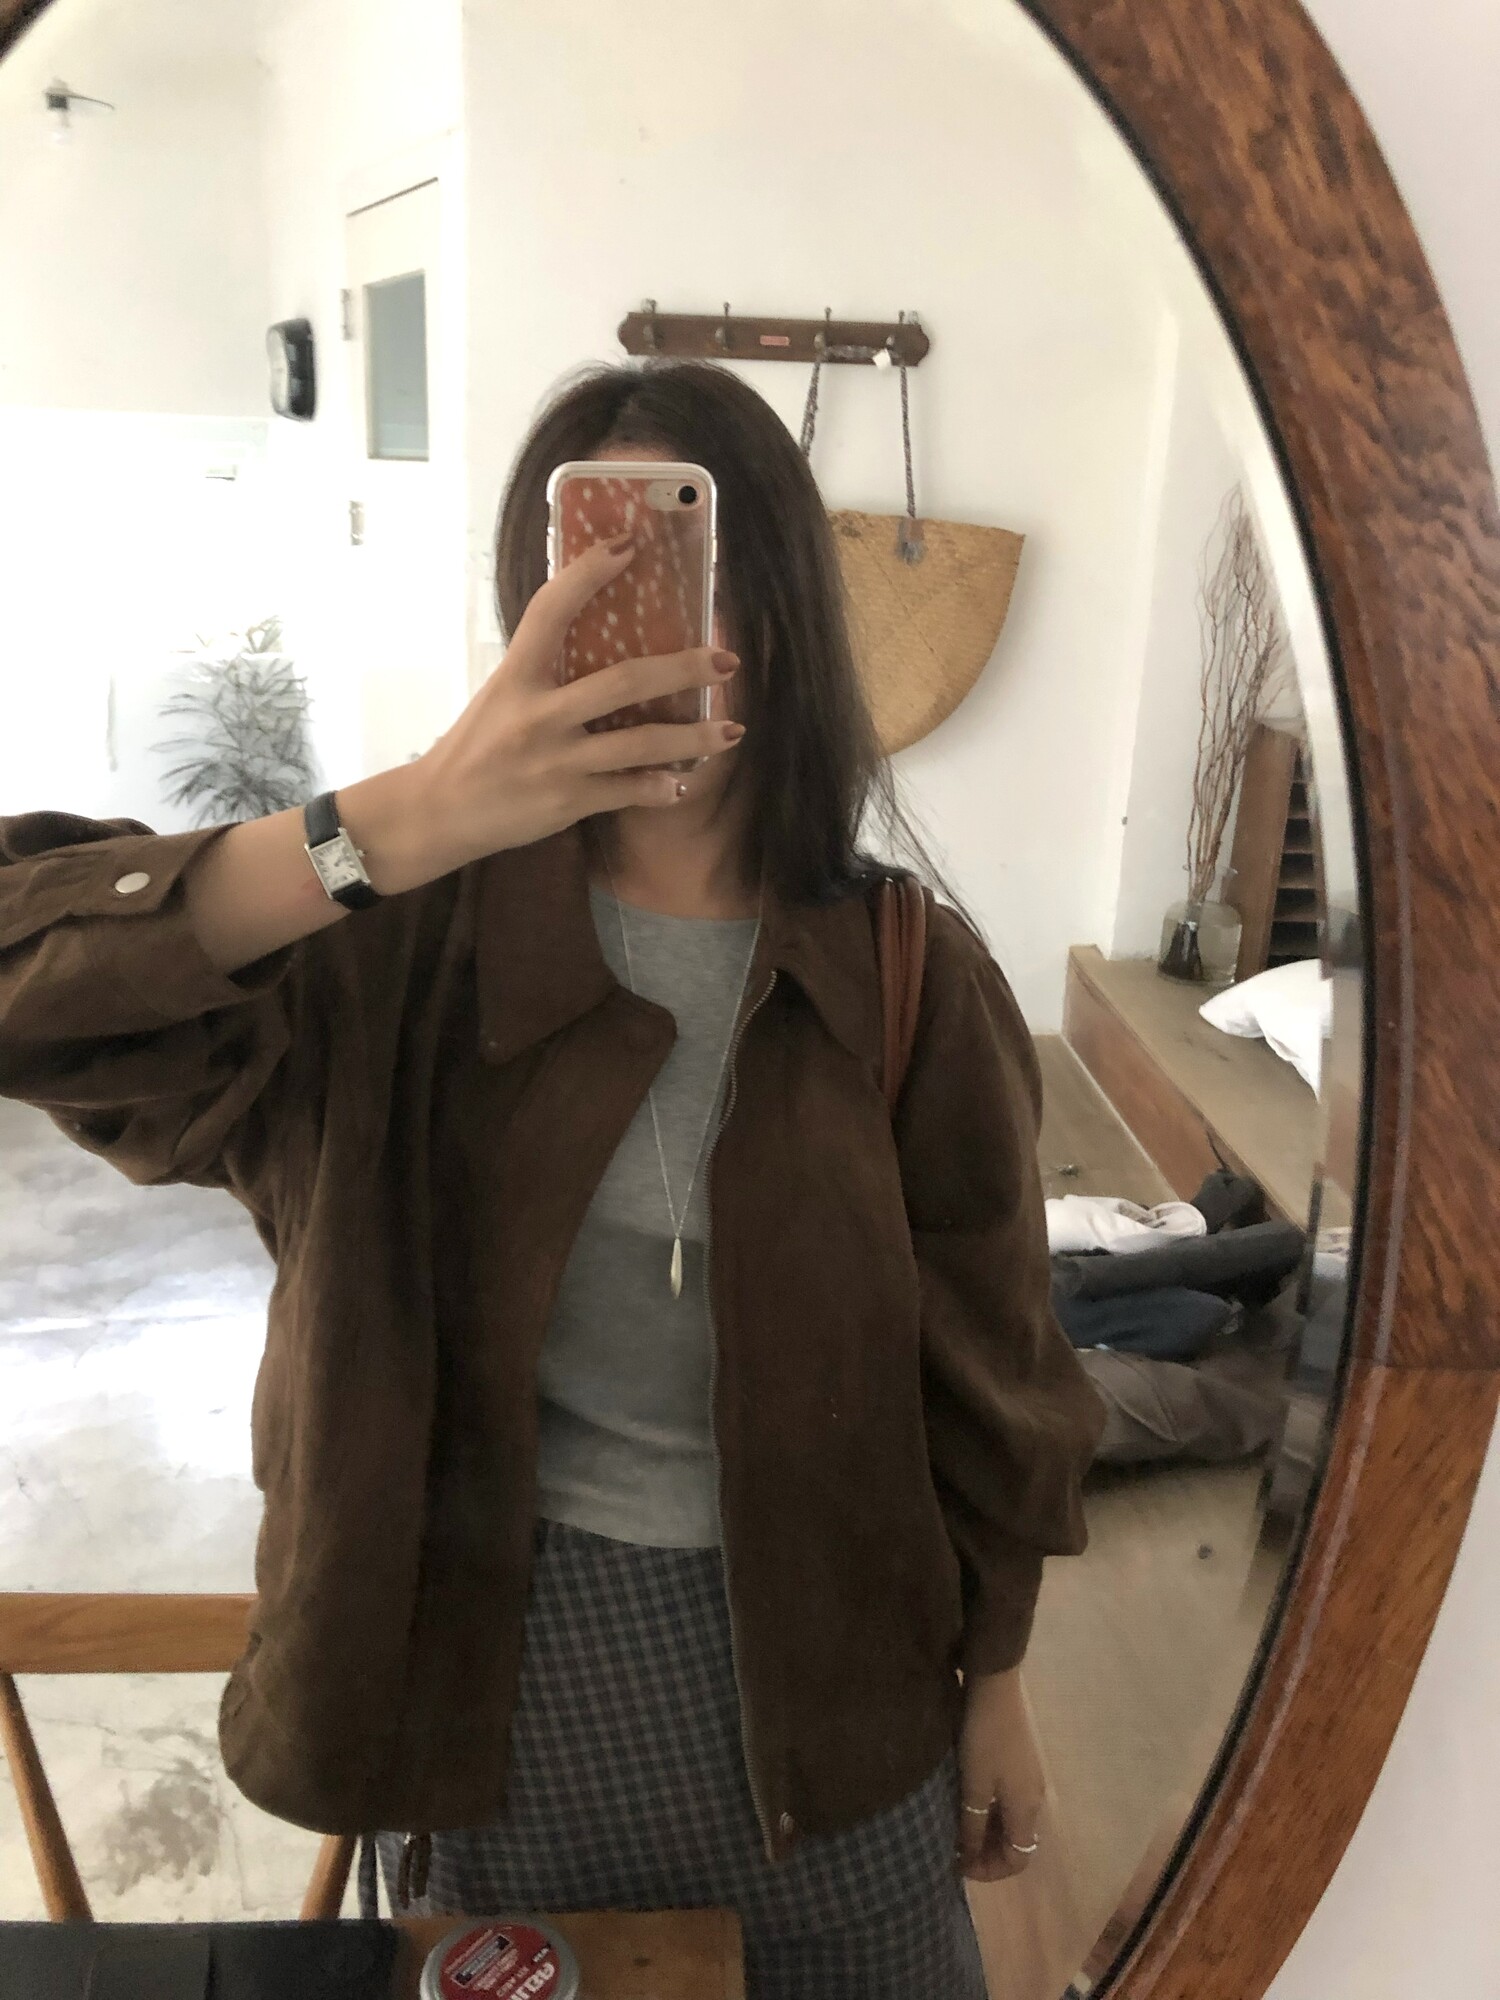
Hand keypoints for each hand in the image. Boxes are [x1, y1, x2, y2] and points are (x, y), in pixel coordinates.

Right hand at [412, 535, 742, 873]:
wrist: (438, 813)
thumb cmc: (474, 749)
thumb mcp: (500, 697)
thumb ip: (544, 673)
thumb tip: (602, 644)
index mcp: (516, 677)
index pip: (552, 609)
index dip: (588, 573)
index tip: (627, 545)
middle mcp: (538, 716)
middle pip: (623, 682)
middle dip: (681, 669)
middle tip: (725, 659)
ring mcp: (556, 761)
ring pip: (640, 744)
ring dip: (693, 738)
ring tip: (732, 730)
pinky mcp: (567, 801)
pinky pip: (627, 792)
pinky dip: (658, 789)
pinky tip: (682, 784)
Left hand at [955, 1666, 1046, 1881]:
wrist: (996, 1688)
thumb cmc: (983, 1738)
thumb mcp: (973, 1785)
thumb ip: (972, 1825)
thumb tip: (968, 1856)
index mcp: (1026, 1809)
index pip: (1018, 1860)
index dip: (990, 1870)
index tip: (960, 1864)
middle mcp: (1034, 1799)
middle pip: (1016, 1843)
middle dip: (987, 1853)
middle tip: (955, 1850)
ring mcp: (1029, 1780)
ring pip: (1011, 1822)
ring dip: (987, 1832)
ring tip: (957, 1829)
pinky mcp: (1021, 1764)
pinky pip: (1009, 1802)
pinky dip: (990, 1812)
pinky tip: (968, 1803)